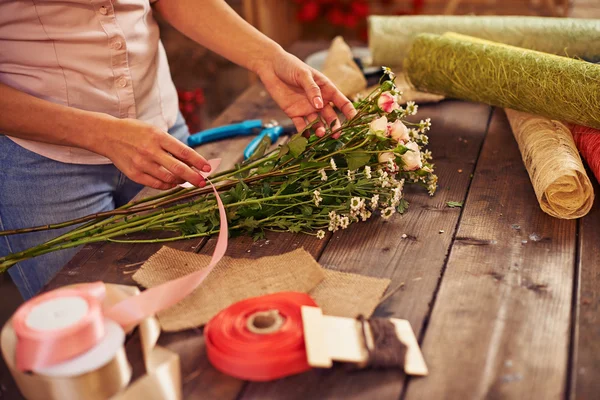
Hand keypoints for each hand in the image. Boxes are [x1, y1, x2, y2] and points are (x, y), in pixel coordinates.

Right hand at [96, 118, 210, 189]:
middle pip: (178, 168)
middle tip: (202, 182)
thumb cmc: (136, 132)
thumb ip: (172, 145)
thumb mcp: (155, 131)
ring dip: (180, 181)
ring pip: (168, 178)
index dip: (198, 161)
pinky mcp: (134, 174)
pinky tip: (172, 182)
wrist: (108, 135)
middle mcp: (150, 150)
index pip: (183, 151)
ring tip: (186, 180)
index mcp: (158, 136)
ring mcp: (142, 164)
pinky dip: (167, 185)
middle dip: (193, 177)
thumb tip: (192, 162)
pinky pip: (156, 184)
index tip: (208, 168)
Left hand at [254, 49, 356, 138]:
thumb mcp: (303, 74)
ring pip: (317, 123)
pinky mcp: (294, 113)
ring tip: (320, 134)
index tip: (355, 120)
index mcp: (326, 89)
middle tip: (336, 134)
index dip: (349, 111)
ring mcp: (307, 108)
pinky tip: (307, 138)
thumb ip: (312, 90)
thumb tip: (320, 105)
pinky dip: (304, 133)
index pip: (341, 102)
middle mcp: (318, 101)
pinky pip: (301, 126)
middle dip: (334, 126)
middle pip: (330, 116)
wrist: (270, 66)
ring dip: (319, 130)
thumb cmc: (290, 65)